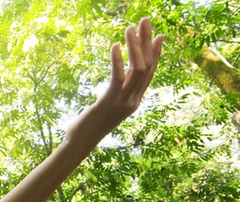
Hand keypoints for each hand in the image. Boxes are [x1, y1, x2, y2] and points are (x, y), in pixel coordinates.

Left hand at [71, 17, 164, 139]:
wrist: (80, 142)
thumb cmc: (90, 123)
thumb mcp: (108, 104)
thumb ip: (117, 91)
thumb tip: (120, 78)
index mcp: (135, 100)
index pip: (150, 73)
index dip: (156, 53)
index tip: (159, 35)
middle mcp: (133, 100)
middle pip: (147, 66)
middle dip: (147, 41)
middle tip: (146, 20)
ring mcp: (123, 102)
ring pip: (137, 69)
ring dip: (134, 46)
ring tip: (129, 28)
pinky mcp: (109, 102)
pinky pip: (118, 77)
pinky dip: (117, 60)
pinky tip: (114, 46)